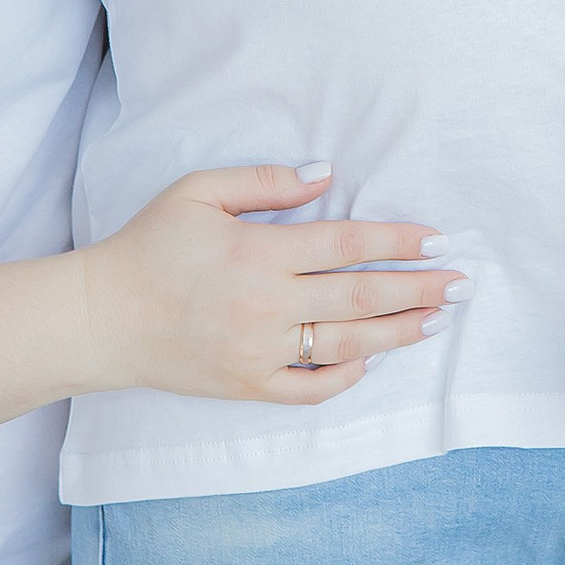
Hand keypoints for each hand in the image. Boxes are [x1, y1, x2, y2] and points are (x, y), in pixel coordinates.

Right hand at [73, 162, 462, 405]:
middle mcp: (266, 306)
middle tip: (462, 283)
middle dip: (418, 288)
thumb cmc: (149, 246)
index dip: (397, 240)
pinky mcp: (247, 386)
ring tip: (437, 320)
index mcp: (258, 253)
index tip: (437, 239)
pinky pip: (309, 389)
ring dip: (399, 333)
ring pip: (346, 344)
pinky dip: (345, 376)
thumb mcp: (198, 192)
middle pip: (360, 296)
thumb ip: (264, 182)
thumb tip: (326, 175)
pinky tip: (371, 359)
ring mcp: (259, 352)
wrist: (101, 318)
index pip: (346, 243)